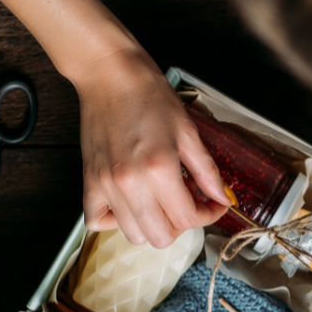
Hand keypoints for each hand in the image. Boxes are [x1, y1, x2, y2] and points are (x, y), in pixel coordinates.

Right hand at [74, 46, 228, 246]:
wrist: (109, 74)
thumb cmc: (148, 95)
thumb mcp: (188, 131)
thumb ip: (207, 171)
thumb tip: (221, 198)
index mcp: (159, 169)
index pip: (187, 219)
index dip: (207, 216)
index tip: (213, 205)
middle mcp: (130, 184)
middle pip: (161, 237)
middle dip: (181, 226)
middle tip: (189, 204)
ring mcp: (106, 186)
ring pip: (134, 235)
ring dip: (153, 226)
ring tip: (162, 203)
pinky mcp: (89, 182)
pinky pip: (97, 222)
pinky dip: (115, 222)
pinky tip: (130, 204)